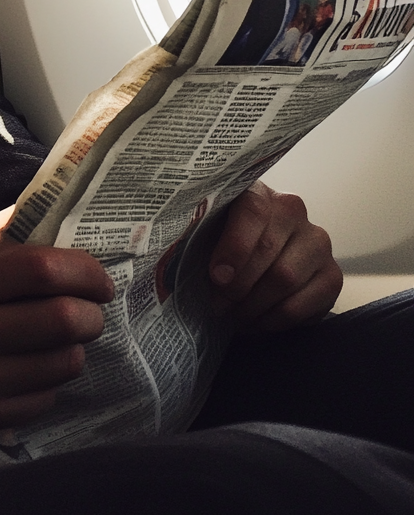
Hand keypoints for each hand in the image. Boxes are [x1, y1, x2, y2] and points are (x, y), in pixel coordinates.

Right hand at [0, 208, 114, 457]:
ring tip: (61, 343)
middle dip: (91, 316)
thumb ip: (2, 235)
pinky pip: (42, 400)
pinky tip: (30, 373)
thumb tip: (60, 206)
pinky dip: (47, 386)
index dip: (85, 272)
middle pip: (63, 318)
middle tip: (90, 313)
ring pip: (61, 363)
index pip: (43, 267)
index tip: (100, 279)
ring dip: (73, 352)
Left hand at [209, 181, 342, 333]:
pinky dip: (272, 321)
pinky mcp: (332, 275)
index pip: (253, 211)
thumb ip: (196, 236)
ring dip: (253, 306)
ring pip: (285, 279)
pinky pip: (302, 305)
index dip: (235, 246)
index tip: (216, 276)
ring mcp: (317, 242)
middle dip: (237, 285)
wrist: (255, 258)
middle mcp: (293, 210)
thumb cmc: (219, 242)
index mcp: (257, 192)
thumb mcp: (205, 232)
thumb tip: (183, 265)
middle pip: (268, 251)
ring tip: (232, 316)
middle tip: (217, 306)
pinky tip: (254, 323)